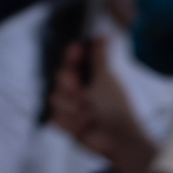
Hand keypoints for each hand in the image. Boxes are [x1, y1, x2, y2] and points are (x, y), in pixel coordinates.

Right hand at [48, 37, 156, 172]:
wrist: (118, 137)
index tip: (77, 49)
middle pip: (58, 78)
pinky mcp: (62, 122)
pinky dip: (71, 122)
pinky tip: (84, 125)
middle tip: (84, 94)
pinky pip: (55, 118)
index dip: (71, 54)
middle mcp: (74, 88)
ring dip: (73, 108)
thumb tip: (102, 35)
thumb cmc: (116, 107)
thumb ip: (100, 58)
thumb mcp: (107, 80)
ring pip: (54, 99)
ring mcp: (67, 105)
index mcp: (85, 75)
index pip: (70, 59)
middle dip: (71, 86)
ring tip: (90, 115)